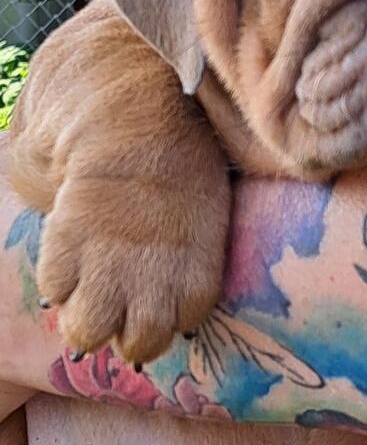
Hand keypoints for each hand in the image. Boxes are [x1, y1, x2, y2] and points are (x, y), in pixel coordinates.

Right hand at [36, 148, 229, 365]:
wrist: (143, 125)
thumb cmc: (186, 164)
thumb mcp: (207, 218)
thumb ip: (192, 263)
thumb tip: (179, 296)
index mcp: (197, 278)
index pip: (182, 326)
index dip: (170, 313)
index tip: (163, 292)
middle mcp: (153, 284)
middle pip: (139, 346)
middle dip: (129, 330)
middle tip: (126, 299)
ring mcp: (106, 269)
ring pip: (87, 333)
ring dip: (87, 317)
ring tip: (94, 287)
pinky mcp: (66, 246)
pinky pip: (54, 289)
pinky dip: (60, 279)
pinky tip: (76, 254)